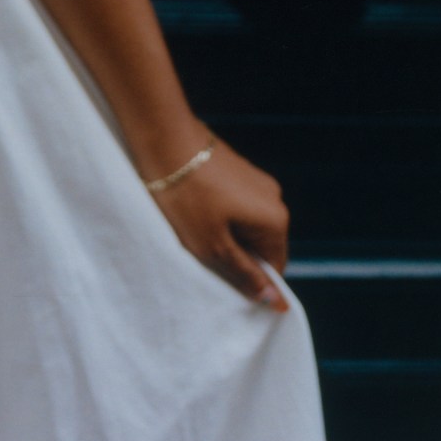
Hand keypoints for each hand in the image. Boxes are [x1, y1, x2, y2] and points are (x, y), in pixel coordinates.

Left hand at [149, 134, 290, 309]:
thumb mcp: (213, 246)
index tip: (219, 274)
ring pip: (244, 223)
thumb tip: (278, 303)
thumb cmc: (186, 196)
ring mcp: (255, 179)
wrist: (162, 137)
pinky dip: (217, 211)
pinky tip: (192, 206)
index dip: (248, 278)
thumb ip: (246, 275)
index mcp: (275, 220)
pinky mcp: (236, 166)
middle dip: (234, 252)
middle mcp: (274, 197)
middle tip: (201, 248)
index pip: (273, 268)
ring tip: (193, 224)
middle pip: (260, 244)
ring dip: (223, 231)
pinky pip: (234, 202)